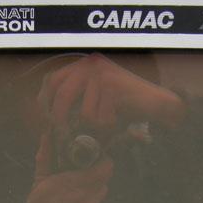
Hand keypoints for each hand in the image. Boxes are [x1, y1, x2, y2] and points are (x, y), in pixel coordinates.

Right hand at [26, 131, 112, 202]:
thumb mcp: (40, 179)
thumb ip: (46, 156)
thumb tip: (47, 134)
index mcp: (74, 184)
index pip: (106, 167)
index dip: (103, 161)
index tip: (97, 159)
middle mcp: (86, 199)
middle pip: (104, 181)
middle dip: (95, 177)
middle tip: (83, 177)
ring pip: (100, 195)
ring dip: (92, 192)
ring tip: (77, 194)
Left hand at [38, 53, 184, 141]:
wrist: (158, 103)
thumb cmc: (126, 107)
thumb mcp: (97, 99)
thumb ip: (76, 102)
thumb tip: (48, 118)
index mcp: (83, 65)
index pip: (52, 81)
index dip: (45, 102)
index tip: (47, 122)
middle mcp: (89, 64)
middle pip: (62, 96)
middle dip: (61, 121)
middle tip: (65, 138)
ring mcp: (101, 74)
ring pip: (84, 113)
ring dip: (96, 128)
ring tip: (109, 125)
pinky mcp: (111, 85)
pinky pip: (100, 118)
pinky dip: (108, 128)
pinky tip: (119, 121)